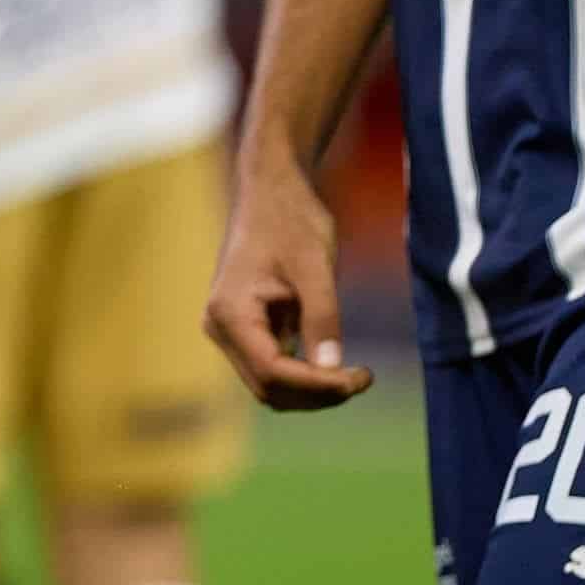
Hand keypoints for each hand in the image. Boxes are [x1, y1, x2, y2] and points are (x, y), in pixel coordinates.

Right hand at [203, 149, 373, 410]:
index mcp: (230, 311)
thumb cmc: (291, 220)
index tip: (361, 377)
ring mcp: (228, 330)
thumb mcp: (314, 267)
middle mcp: (220, 327)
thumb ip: (321, 318)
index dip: (318, 384)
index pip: (272, 371)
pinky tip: (335, 363)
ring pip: (270, 384)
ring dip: (312, 390)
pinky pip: (272, 368)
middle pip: (268, 387)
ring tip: (354, 374)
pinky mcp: (244, 329)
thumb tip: (333, 370)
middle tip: (363, 377)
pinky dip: (305, 376)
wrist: (272, 192)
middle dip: (317, 393)